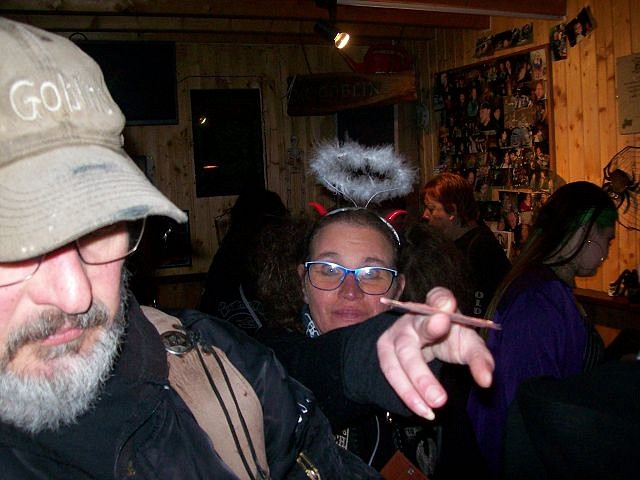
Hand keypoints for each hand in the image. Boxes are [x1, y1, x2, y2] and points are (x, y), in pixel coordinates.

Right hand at [376, 287, 493, 419]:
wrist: (423, 343)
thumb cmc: (449, 339)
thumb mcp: (468, 345)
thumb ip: (480, 359)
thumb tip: (486, 381)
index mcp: (437, 307)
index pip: (438, 297)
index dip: (441, 301)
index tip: (448, 308)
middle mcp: (412, 317)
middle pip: (416, 329)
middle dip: (426, 349)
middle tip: (440, 371)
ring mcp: (395, 335)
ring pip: (400, 358)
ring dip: (416, 383)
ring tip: (436, 404)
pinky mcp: (385, 353)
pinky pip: (391, 374)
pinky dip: (407, 394)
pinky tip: (423, 410)